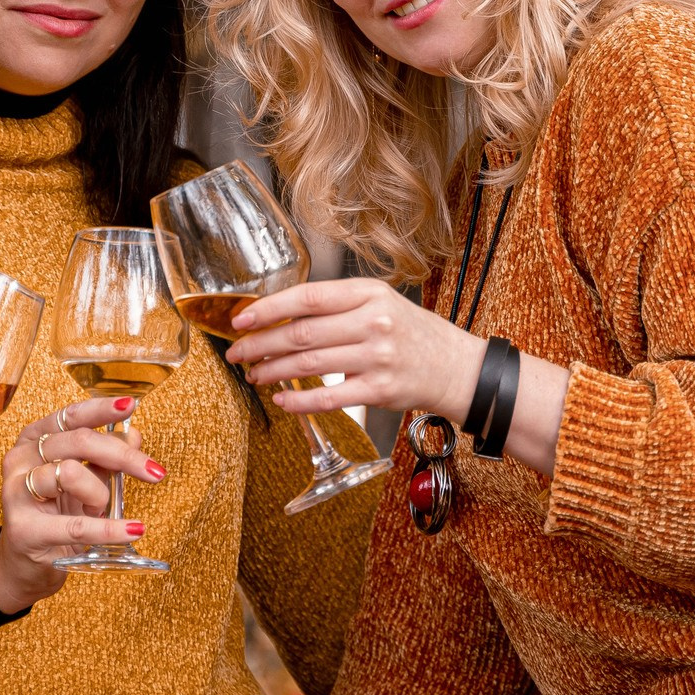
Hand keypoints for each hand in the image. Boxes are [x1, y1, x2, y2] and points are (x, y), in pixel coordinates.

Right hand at [0, 396, 162, 612]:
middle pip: (77, 442)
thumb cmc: (56, 516)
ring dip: (100, 494)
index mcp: (33, 440)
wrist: (28, 565)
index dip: (101, 409)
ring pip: (71, 474)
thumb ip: (107, 458)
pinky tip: (132, 530)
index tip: (130, 406)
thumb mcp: (85, 481)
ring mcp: (16, 493)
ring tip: (102, 510)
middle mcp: (20, 459)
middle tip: (154, 472)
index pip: (70, 416)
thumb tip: (133, 434)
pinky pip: (76, 525)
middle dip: (122, 455)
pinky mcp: (24, 529)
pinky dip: (109, 528)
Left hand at [222, 278, 486, 419]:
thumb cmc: (412, 334)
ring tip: (254, 374)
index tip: (241, 319)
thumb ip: (337, 306)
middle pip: (302, 333)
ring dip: (273, 371)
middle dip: (261, 344)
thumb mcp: (380, 303)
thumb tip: (281, 315)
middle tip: (237, 352)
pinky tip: (282, 400)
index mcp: (369, 293)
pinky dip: (299, 400)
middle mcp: (373, 322)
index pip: (308, 297)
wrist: (457, 367)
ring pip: (310, 364)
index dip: (268, 308)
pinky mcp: (379, 390)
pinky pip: (328, 397)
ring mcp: (377, 357)